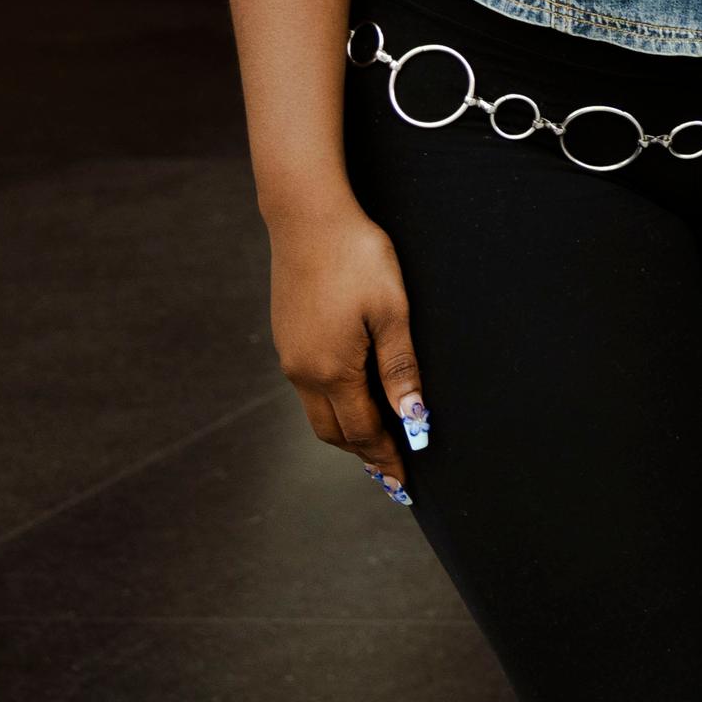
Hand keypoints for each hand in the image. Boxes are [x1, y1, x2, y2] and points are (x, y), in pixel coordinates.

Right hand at [266, 194, 427, 503]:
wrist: (308, 218)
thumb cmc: (357, 258)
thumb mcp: (391, 311)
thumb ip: (401, 368)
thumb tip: (413, 419)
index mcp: (332, 370)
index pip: (363, 431)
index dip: (385, 457)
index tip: (403, 483)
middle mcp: (303, 371)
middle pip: (334, 430)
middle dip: (364, 452)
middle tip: (393, 470)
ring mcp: (291, 355)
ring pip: (318, 411)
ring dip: (347, 429)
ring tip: (377, 441)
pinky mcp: (288, 337)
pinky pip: (309, 388)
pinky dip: (333, 405)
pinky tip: (352, 397)